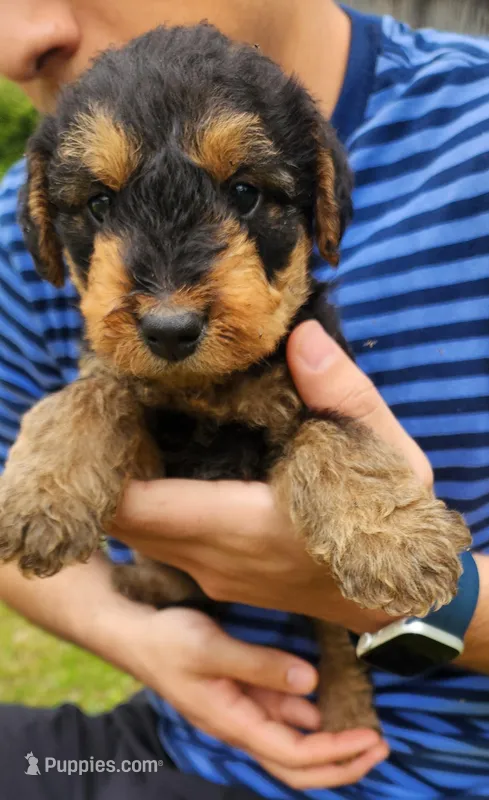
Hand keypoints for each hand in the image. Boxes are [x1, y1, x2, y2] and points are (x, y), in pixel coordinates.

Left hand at [113, 321, 431, 630]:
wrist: (397, 602)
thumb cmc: (388, 525)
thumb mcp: (382, 452)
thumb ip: (341, 393)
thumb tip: (300, 335)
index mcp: (242, 526)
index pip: (136, 505)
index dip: (105, 461)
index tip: (104, 410)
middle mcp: (213, 559)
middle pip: (122, 519)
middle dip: (106, 468)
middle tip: (112, 408)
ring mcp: (212, 576)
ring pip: (137, 536)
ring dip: (123, 490)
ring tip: (131, 431)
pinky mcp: (218, 580)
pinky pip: (159, 545)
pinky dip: (145, 510)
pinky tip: (161, 466)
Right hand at [128, 605, 387, 788]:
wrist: (136, 636)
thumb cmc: (168, 642)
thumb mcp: (211, 648)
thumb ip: (260, 665)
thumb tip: (310, 683)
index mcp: (234, 722)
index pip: (294, 755)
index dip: (336, 753)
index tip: (371, 738)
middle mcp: (240, 725)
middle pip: (297, 764)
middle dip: (341, 762)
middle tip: (381, 745)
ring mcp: (240, 711)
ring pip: (290, 740)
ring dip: (327, 738)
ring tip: (365, 723)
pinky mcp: (239, 694)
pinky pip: (278, 713)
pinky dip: (304, 713)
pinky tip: (321, 697)